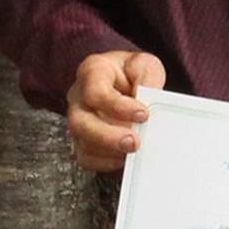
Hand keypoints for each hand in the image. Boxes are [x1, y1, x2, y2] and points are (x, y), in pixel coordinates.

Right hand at [66, 50, 166, 170]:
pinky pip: (87, 158)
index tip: (143, 114)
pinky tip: (124, 156)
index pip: (95, 92)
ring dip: (110, 152)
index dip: (118, 107)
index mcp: (92, 71)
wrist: (125, 79)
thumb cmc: (131, 71)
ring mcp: (79, 120)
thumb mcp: (145, 65)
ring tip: (134, 150)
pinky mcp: (83, 140)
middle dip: (108, 137)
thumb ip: (148, 81)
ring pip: (83, 144)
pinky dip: (107, 162)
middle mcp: (79, 97)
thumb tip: (150, 104)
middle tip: (134, 142)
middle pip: (80, 123)